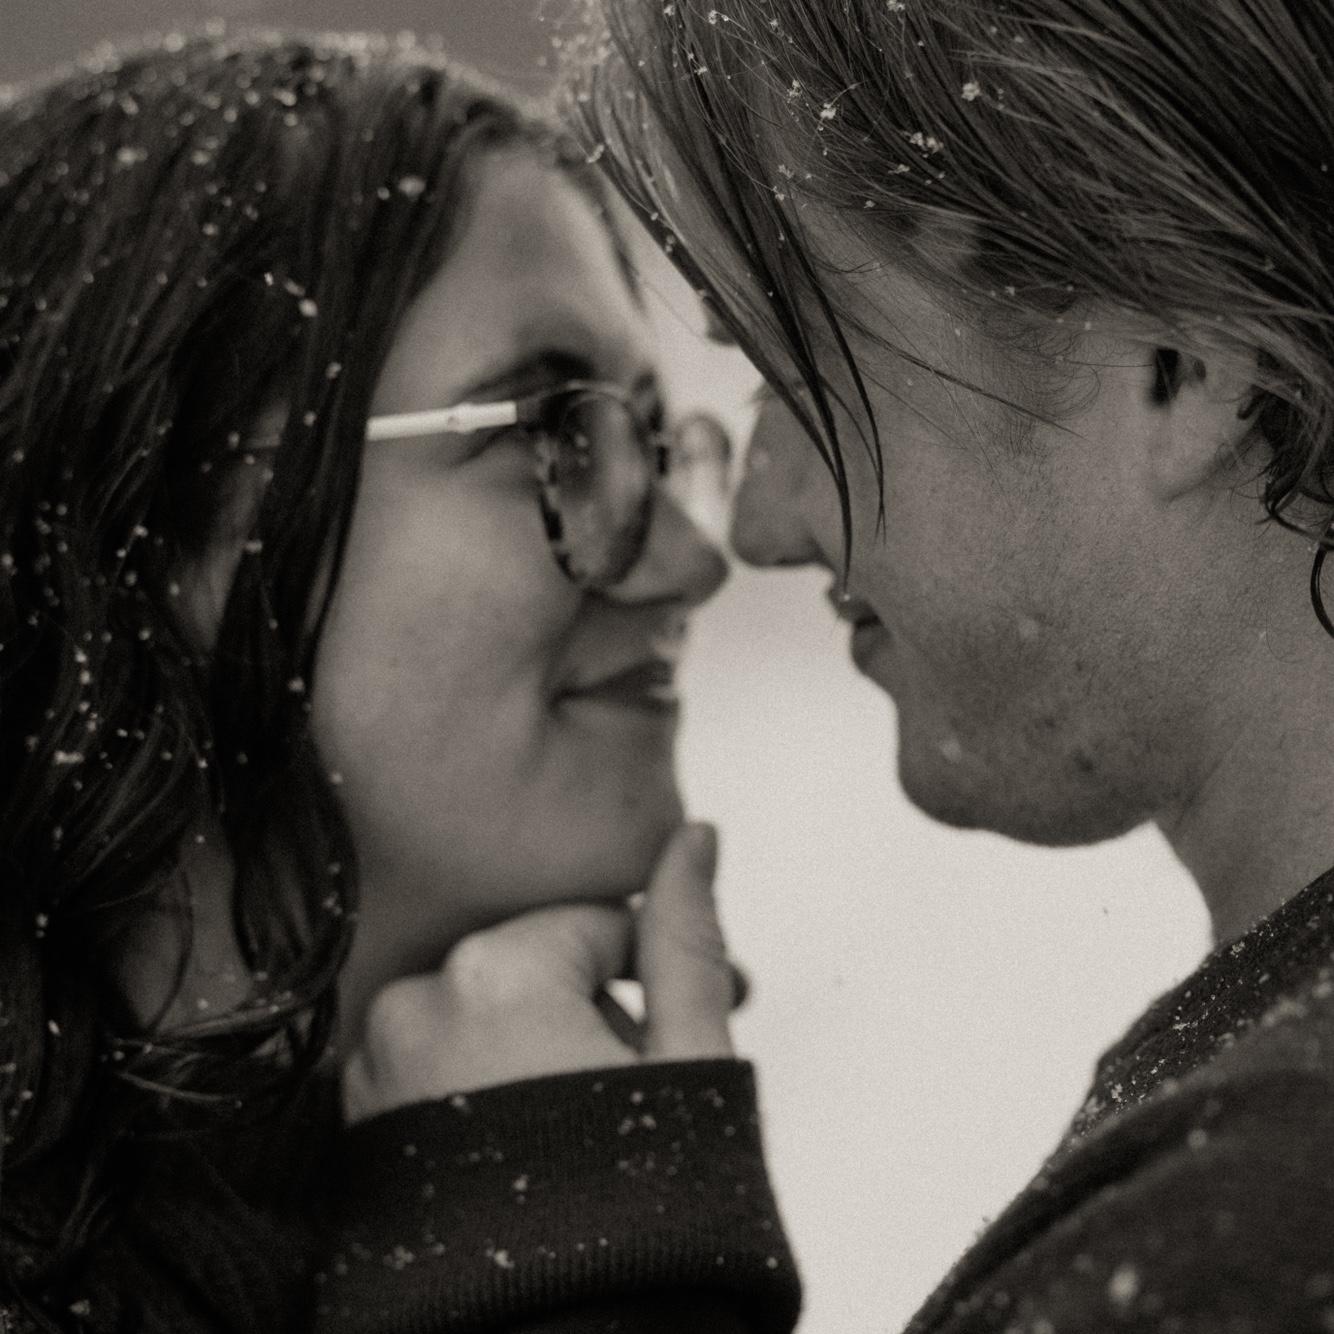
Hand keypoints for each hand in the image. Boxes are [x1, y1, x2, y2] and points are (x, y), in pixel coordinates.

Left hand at [342, 822, 734, 1124]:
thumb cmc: (641, 1211)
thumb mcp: (690, 1060)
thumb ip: (684, 935)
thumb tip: (694, 834)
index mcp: (498, 969)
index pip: (598, 928)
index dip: (664, 968)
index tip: (721, 1003)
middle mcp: (418, 1002)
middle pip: (538, 969)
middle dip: (603, 1010)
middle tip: (658, 1079)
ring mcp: (377, 1068)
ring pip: (488, 1017)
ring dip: (546, 1048)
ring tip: (599, 1119)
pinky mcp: (358, 1128)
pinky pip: (439, 1067)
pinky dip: (488, 1086)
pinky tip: (537, 1144)